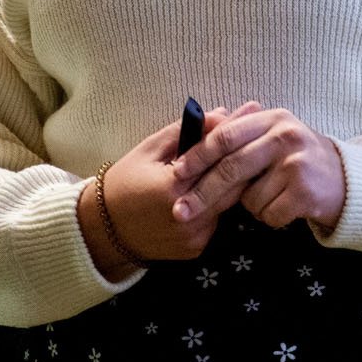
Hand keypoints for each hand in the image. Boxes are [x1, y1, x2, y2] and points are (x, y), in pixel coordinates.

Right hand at [79, 103, 253, 276]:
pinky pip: (217, 220)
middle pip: (235, 184)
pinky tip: (218, 187)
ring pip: (229, 203)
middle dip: (245, 157)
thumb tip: (222, 114)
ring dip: (234, 182)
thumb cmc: (124, 182)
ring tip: (241, 157)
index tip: (253, 112)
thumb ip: (187, 131)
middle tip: (257, 133)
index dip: (238, 134)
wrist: (104, 230)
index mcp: (174, 187)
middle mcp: (188, 216)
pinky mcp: (195, 250)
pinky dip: (219, 204)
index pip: (220, 157)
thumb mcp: (150, 149)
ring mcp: (194, 237)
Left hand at [171, 104, 346, 231]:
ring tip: (272, 195)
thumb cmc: (297, 158)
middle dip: (202, 193)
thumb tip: (190, 140)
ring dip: (251, 206)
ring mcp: (297, 164)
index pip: (225, 136)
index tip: (176, 173)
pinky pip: (268, 214)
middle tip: (180, 212)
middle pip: (231, 168)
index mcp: (272, 119)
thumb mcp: (273, 136)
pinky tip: (285, 206)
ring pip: (249, 198)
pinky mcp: (305, 192)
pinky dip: (270, 217)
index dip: (198, 156)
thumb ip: (240, 136)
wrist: (345, 179)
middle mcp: (285, 136)